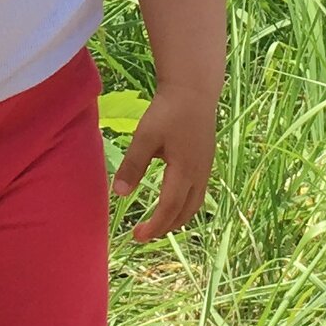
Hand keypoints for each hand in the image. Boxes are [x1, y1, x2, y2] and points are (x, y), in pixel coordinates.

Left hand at [111, 86, 217, 241]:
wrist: (194, 89)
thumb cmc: (168, 110)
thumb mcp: (145, 137)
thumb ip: (133, 165)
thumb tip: (119, 194)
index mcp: (184, 171)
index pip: (169, 209)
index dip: (153, 226)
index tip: (136, 236)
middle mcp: (199, 174)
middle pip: (184, 212)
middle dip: (165, 227)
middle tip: (143, 234)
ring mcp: (206, 168)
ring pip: (195, 204)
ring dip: (176, 218)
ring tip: (158, 224)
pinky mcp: (206, 161)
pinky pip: (198, 193)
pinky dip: (184, 205)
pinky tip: (172, 201)